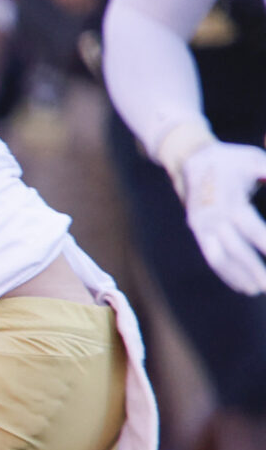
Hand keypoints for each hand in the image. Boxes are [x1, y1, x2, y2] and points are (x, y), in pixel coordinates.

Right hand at [173, 141, 265, 293]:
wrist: (191, 159)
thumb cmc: (231, 160)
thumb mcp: (255, 161)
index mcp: (229, 202)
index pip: (253, 230)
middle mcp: (212, 218)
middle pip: (236, 251)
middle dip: (256, 270)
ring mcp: (202, 227)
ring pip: (220, 259)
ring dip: (239, 277)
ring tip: (257, 290)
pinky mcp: (198, 232)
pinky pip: (212, 257)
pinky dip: (227, 273)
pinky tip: (243, 285)